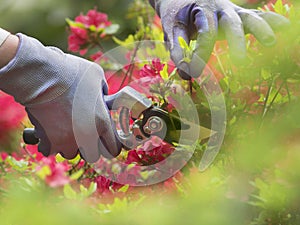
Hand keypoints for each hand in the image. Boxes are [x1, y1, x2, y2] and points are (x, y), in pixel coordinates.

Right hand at [0, 34, 120, 161]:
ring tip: (64, 129)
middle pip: (93, 156)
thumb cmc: (71, 73)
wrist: (42, 76)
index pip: (114, 149)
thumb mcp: (97, 77)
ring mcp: (68, 142)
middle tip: (83, 135)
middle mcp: (88, 137)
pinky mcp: (49, 143)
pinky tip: (48, 132)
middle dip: (89, 147)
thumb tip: (103, 97)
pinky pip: (51, 151)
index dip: (110, 145)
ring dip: (69, 145)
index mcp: (103, 123)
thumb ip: (104, 92)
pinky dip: (49, 144)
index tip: (105, 141)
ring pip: (71, 154)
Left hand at [153, 0, 288, 78]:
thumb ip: (177, 47)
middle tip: (240, 61)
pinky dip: (270, 20)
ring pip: (249, 18)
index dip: (200, 55)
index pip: (204, 34)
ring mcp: (232, 10)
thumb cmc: (178, 14)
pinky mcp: (239, 14)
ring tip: (271, 43)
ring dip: (261, 29)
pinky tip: (284, 27)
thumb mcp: (173, 27)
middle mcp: (220, 8)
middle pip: (231, 24)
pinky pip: (256, 16)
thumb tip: (184, 72)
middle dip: (237, 42)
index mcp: (201, 10)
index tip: (193, 73)